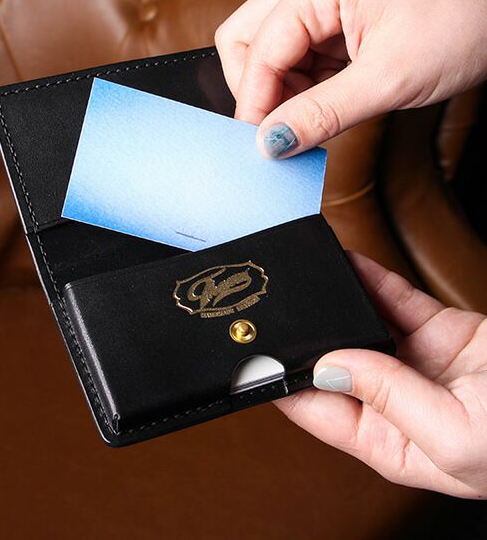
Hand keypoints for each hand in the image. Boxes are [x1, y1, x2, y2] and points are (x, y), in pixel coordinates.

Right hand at [215, 0, 486, 157]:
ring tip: (314, 115)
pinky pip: (293, 60)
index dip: (255, 102)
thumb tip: (272, 142)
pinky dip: (300, 89)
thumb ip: (320, 113)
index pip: (258, 50)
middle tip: (280, 125)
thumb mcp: (387, 80)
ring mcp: (319, 0)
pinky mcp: (331, 21)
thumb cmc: (462, 24)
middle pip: (244, 40)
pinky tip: (325, 103)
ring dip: (280, 92)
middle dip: (256, 89)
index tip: (262, 144)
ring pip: (264, 53)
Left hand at [274, 251, 486, 497]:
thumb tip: (332, 364)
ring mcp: (412, 361)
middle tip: (268, 309)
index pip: (317, 410)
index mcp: (388, 442)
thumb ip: (389, 398)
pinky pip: (390, 298)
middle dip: (304, 336)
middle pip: (331, 362)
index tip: (251, 355)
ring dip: (330, 302)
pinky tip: (341, 264)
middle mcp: (392, 401)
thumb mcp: (455, 436)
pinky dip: (367, 279)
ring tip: (297, 279)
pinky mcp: (436, 328)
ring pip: (357, 324)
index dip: (281, 382)